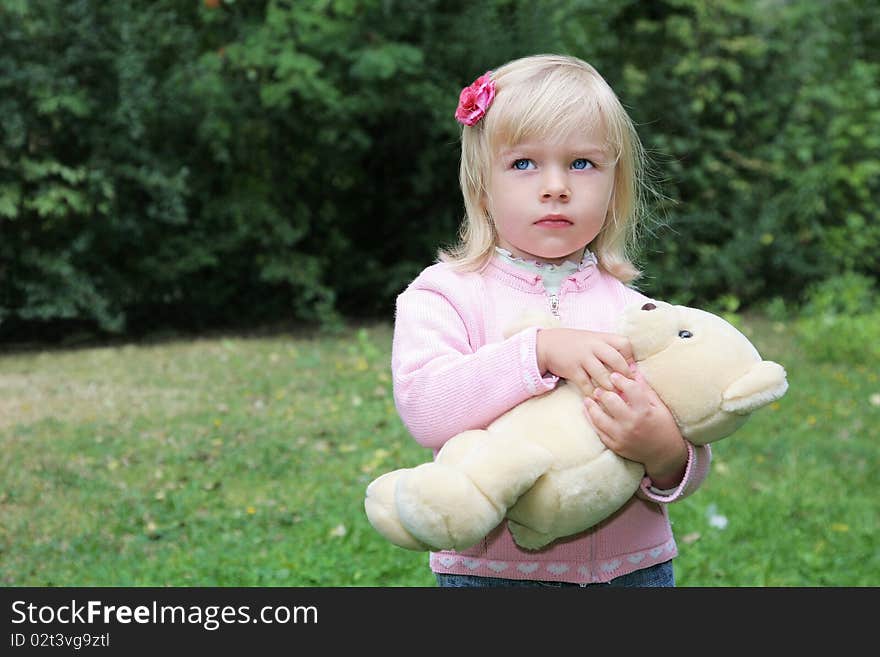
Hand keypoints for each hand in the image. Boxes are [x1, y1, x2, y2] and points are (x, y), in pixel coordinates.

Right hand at [536, 328, 633, 392]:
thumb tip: (629, 365)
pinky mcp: (572, 370)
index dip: (630, 358)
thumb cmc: (573, 343)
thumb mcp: (592, 339)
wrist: (546, 344)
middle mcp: (593, 346)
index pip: (624, 344)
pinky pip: (586, 385)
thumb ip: (608, 348)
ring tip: (615, 396)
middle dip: (624, 376)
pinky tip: (597, 398)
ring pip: (603, 375)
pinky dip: (593, 393)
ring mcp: (582, 358)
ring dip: (610, 388)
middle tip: (627, 387)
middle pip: (616, 360)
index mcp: (601, 338)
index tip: (631, 370)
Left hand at [583, 367, 687, 488]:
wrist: (665, 455)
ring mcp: (622, 436)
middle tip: (599, 387)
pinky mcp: (615, 446)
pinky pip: (598, 431)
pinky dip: (591, 420)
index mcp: (645, 411)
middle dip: (603, 391)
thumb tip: (633, 370)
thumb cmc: (664, 427)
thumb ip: (645, 389)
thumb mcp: (659, 407)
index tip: (614, 375)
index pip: (629, 388)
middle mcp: (631, 423)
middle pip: (610, 401)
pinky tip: (588, 411)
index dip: (620, 379)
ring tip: (588, 398)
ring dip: (591, 406)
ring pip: (599, 417)